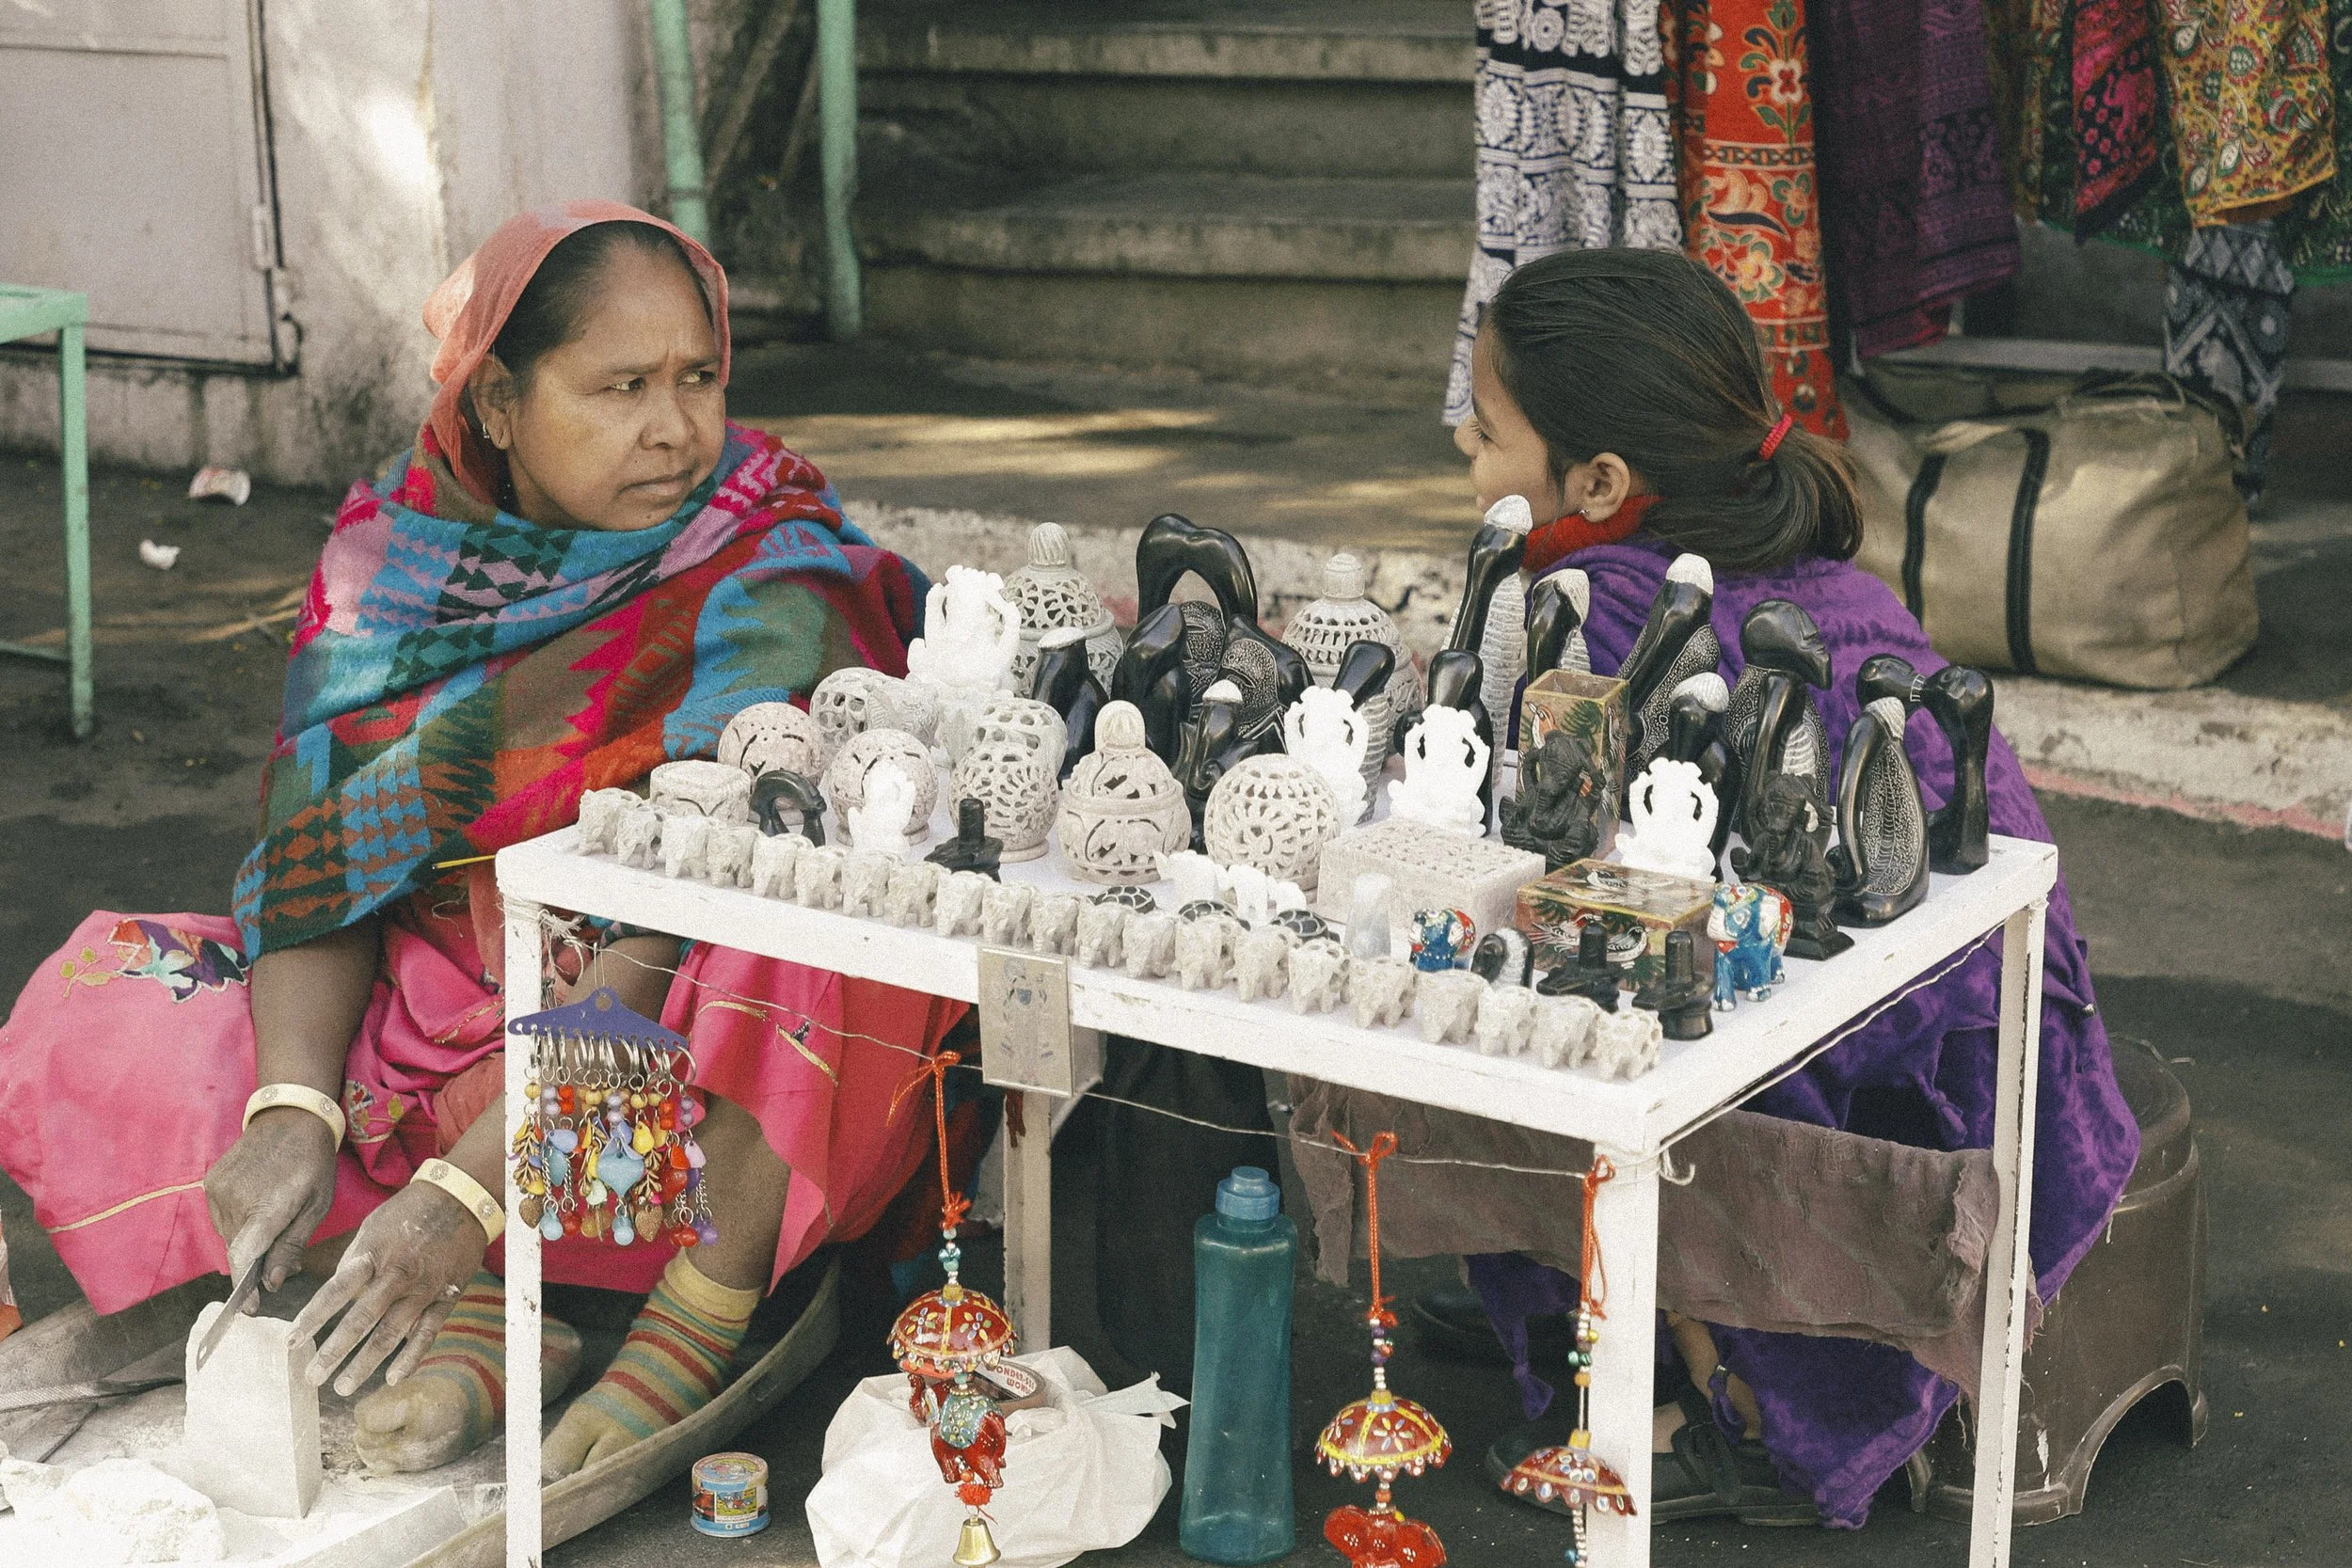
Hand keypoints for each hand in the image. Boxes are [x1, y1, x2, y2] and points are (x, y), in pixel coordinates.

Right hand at [204, 1107, 339, 1295]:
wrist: (291, 1116)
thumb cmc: (313, 1162)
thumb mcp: (317, 1205)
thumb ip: (291, 1245)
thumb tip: (271, 1282)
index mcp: (267, 1206)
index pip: (244, 1258)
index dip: (243, 1287)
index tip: (248, 1309)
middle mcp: (235, 1200)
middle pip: (238, 1250)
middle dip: (256, 1264)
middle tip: (280, 1266)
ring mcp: (218, 1190)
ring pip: (228, 1235)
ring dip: (248, 1242)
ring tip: (275, 1230)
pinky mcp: (210, 1182)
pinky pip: (221, 1217)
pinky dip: (238, 1224)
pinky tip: (259, 1211)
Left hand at [290, 1179, 488, 1397]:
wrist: (462, 1198)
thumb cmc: (410, 1210)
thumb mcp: (374, 1225)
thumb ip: (354, 1259)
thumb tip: (336, 1292)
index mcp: (374, 1253)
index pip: (336, 1291)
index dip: (312, 1318)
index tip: (291, 1342)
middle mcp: (397, 1274)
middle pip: (361, 1319)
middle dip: (334, 1351)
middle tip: (311, 1376)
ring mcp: (424, 1288)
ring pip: (392, 1333)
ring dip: (365, 1363)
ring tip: (343, 1386)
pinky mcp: (446, 1296)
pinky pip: (428, 1332)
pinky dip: (411, 1357)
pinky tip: (393, 1378)